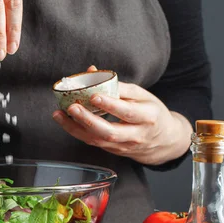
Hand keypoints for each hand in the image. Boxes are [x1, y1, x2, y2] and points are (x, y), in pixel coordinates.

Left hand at [52, 66, 192, 165]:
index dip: (110, 104)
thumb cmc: (151, 112)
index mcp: (148, 117)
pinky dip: (77, 132)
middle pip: (110, 132)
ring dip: (75, 128)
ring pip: (97, 140)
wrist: (163, 141)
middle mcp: (135, 135)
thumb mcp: (143, 96)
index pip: (127, 112)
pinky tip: (65, 121)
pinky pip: (93, 142)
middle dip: (88, 120)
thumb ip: (119, 85)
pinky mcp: (113, 151)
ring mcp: (123, 146)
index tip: (94, 95)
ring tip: (59, 114)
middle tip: (72, 107)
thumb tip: (93, 71)